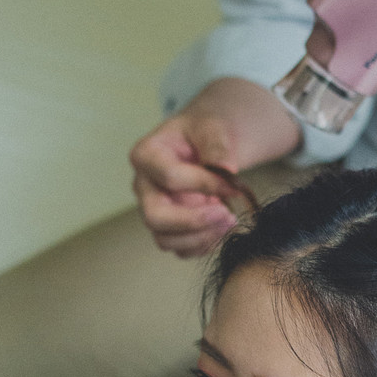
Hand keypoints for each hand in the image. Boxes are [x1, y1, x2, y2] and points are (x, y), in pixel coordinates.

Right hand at [130, 112, 242, 258]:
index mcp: (146, 155)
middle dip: (194, 221)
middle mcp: (143, 186)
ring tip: (230, 221)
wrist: (204, 145)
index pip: (170, 177)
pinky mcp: (168, 228)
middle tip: (227, 214)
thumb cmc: (202, 133)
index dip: (204, 184)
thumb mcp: (211, 128)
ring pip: (165, 240)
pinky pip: (180, 249)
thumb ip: (217, 145)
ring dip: (201, 237)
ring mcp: (153, 209)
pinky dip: (204, 245)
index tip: (233, 184)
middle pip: (155, 217)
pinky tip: (223, 229)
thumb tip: (227, 169)